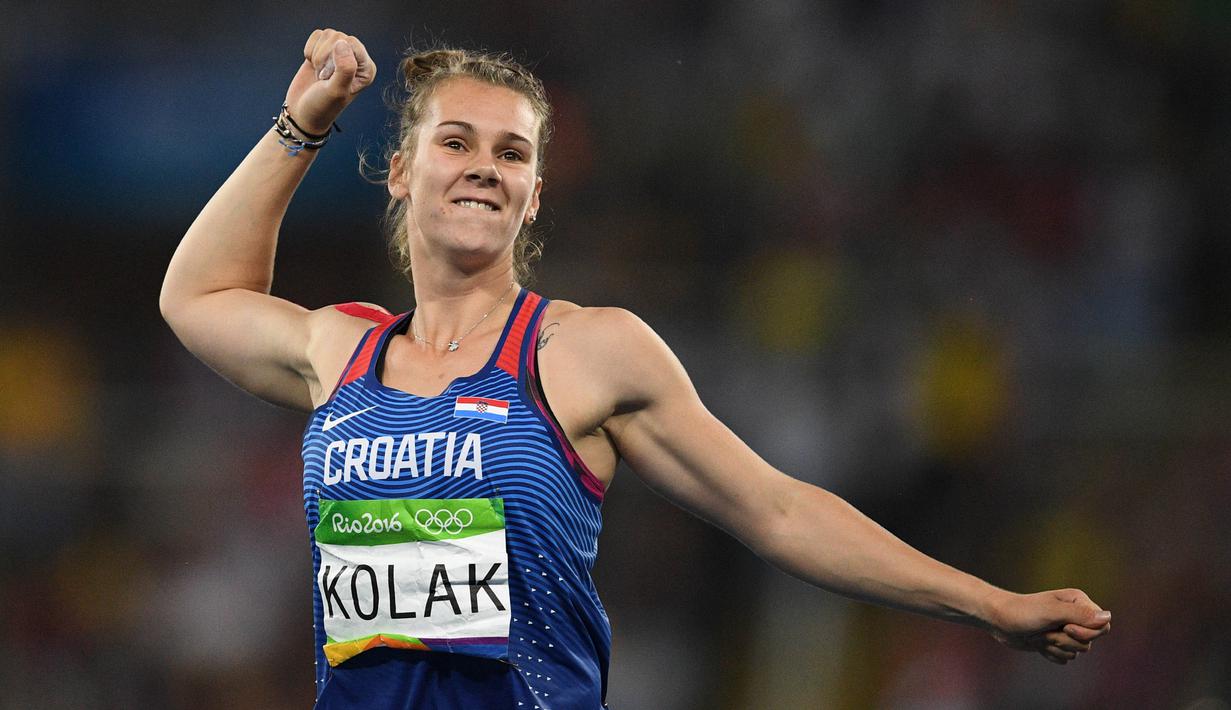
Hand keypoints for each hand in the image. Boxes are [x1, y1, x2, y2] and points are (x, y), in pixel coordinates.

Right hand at [284, 29, 376, 134]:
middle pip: (339, 37)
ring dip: (317, 54)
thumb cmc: (323, 106)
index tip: (329, 76)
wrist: (303, 113)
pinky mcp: (324, 51)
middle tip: (323, 77)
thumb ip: (345, 68)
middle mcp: (356, 60)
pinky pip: (317, 35)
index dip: (335, 55)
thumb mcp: (336, 91)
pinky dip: (310, 49)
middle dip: (324, 56)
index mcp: (366, 69)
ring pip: (328, 34)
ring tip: (319, 74)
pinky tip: (312, 65)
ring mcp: (339, 54)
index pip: (352, 43)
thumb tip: (342, 42)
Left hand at [986, 588, 1110, 663]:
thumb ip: (1079, 615)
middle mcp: (1076, 615)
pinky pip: (1065, 658)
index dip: (1086, 632)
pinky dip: (1051, 654)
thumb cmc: (1022, 612)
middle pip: (1090, 642)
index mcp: (1079, 602)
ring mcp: (1066, 629)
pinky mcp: (1057, 642)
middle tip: (1046, 630)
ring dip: (1056, 647)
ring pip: (1077, 652)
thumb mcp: (1051, 612)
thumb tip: (1107, 618)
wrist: (999, 620)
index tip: (1066, 628)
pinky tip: (1037, 642)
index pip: (1102, 626)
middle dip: (1066, 641)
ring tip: (1039, 635)